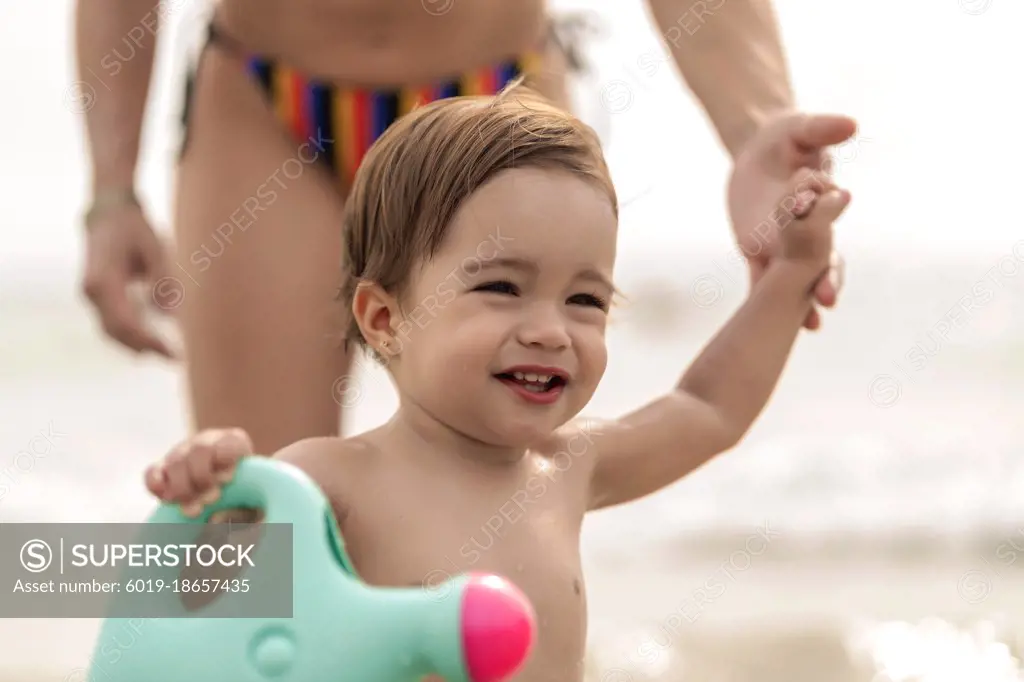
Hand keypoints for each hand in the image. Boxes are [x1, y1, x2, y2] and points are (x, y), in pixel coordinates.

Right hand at [81, 199, 176, 357]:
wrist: (108, 214)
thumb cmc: (135, 229)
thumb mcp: (155, 248)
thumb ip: (163, 280)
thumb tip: (169, 315)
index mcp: (103, 280)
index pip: (125, 322)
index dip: (148, 341)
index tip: (171, 352)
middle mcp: (91, 292)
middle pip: (116, 332)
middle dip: (145, 348)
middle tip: (175, 359)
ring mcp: (90, 295)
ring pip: (110, 331)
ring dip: (136, 345)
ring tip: (167, 354)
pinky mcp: (96, 296)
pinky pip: (111, 322)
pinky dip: (130, 334)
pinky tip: (152, 342)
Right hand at [145, 428, 252, 516]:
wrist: (232, 495)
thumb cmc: (249, 501)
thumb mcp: (255, 504)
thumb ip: (243, 512)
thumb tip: (213, 519)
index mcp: (235, 443)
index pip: (230, 443)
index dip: (226, 459)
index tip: (228, 480)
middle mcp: (208, 442)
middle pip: (200, 450)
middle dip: (203, 477)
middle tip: (212, 499)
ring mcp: (183, 454)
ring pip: (176, 462)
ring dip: (183, 488)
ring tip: (195, 510)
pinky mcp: (163, 469)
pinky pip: (152, 473)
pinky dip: (156, 485)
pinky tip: (167, 499)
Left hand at [727, 112, 856, 329]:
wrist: (760, 152)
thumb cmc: (786, 137)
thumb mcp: (801, 127)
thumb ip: (823, 128)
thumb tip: (850, 125)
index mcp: (821, 201)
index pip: (828, 213)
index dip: (828, 217)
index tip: (832, 217)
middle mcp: (807, 229)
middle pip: (824, 259)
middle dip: (828, 278)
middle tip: (829, 298)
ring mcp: (783, 244)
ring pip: (797, 278)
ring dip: (805, 301)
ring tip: (811, 324)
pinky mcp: (758, 251)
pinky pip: (762, 280)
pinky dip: (764, 300)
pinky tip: (764, 329)